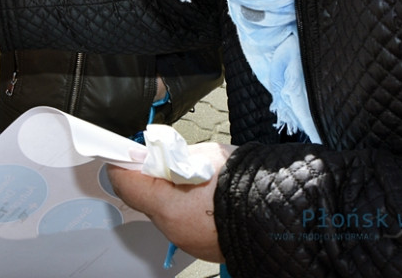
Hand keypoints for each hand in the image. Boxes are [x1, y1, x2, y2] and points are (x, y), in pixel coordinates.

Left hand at [106, 142, 234, 262]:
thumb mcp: (203, 155)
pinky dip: (187, 208)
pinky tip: (204, 195)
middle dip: (149, 178)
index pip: (125, 183)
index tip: (121, 154)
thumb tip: (161, 154)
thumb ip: (174, 156)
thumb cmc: (246, 182)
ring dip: (169, 194)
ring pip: (164, 212)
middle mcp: (172, 229)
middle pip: (144, 199)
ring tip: (190, 176)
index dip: (121, 165)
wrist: (280, 211)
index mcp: (167, 206)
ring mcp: (187, 241)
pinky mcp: (202, 246)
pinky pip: (184, 223)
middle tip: (161, 159)